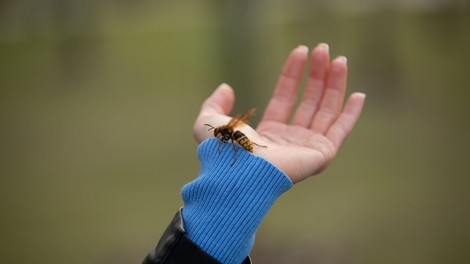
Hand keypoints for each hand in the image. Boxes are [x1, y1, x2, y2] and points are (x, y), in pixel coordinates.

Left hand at [193, 44, 365, 182]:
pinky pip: (340, 131)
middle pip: (309, 101)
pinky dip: (350, 113)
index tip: (301, 51)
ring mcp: (306, 148)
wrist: (239, 169)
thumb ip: (214, 103)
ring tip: (339, 59)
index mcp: (268, 134)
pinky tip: (358, 94)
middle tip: (323, 49)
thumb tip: (227, 87)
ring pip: (325, 110)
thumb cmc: (223, 150)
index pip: (285, 97)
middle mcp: (289, 140)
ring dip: (334, 85)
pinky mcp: (321, 154)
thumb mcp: (208, 121)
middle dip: (317, 74)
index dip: (293, 74)